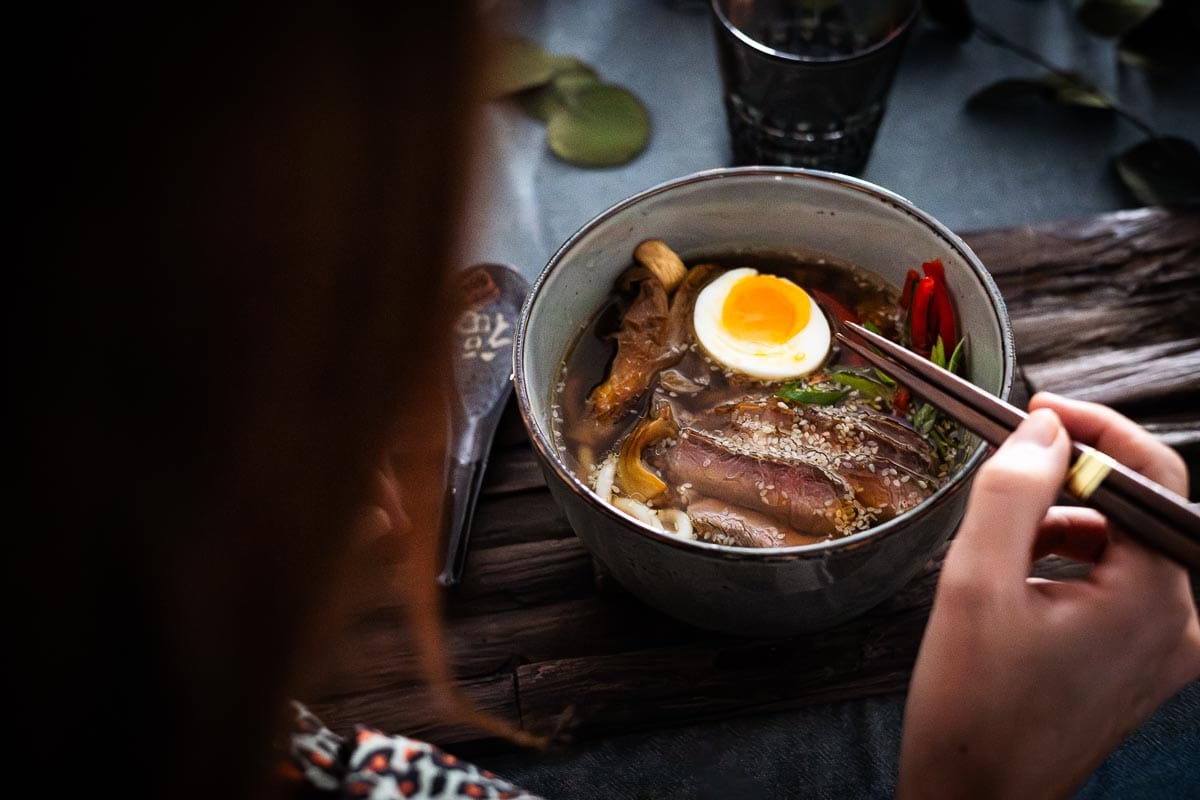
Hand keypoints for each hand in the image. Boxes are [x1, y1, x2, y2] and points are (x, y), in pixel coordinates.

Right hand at [897, 393, 1199, 798]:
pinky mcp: (1137, 664)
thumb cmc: (971, 709)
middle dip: (1067, 484)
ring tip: (996, 548)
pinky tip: (1013, 583)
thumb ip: (1014, 490)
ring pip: (1121, 547)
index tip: (1035, 409)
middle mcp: (1178, 624)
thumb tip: (1046, 428)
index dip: (1096, 429)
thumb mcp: (975, 583)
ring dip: (1061, 525)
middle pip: (1136, 511)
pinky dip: (1067, 565)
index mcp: (1155, 601)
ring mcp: (1162, 650)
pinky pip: (1114, 586)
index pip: (1151, 478)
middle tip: (1002, 474)